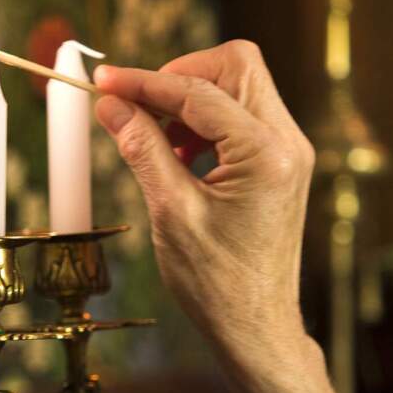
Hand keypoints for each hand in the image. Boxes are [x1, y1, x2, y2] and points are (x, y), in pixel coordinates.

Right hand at [93, 41, 314, 352]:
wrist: (256, 327)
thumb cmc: (217, 284)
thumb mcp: (171, 211)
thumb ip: (142, 148)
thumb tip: (111, 104)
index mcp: (266, 154)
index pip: (199, 91)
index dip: (145, 81)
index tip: (103, 80)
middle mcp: (288, 143)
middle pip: (236, 66)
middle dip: (179, 75)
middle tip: (135, 102)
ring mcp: (289, 152)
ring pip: (239, 87)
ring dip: (191, 99)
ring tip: (153, 136)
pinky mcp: (280, 164)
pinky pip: (242, 117)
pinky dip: (205, 122)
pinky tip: (177, 154)